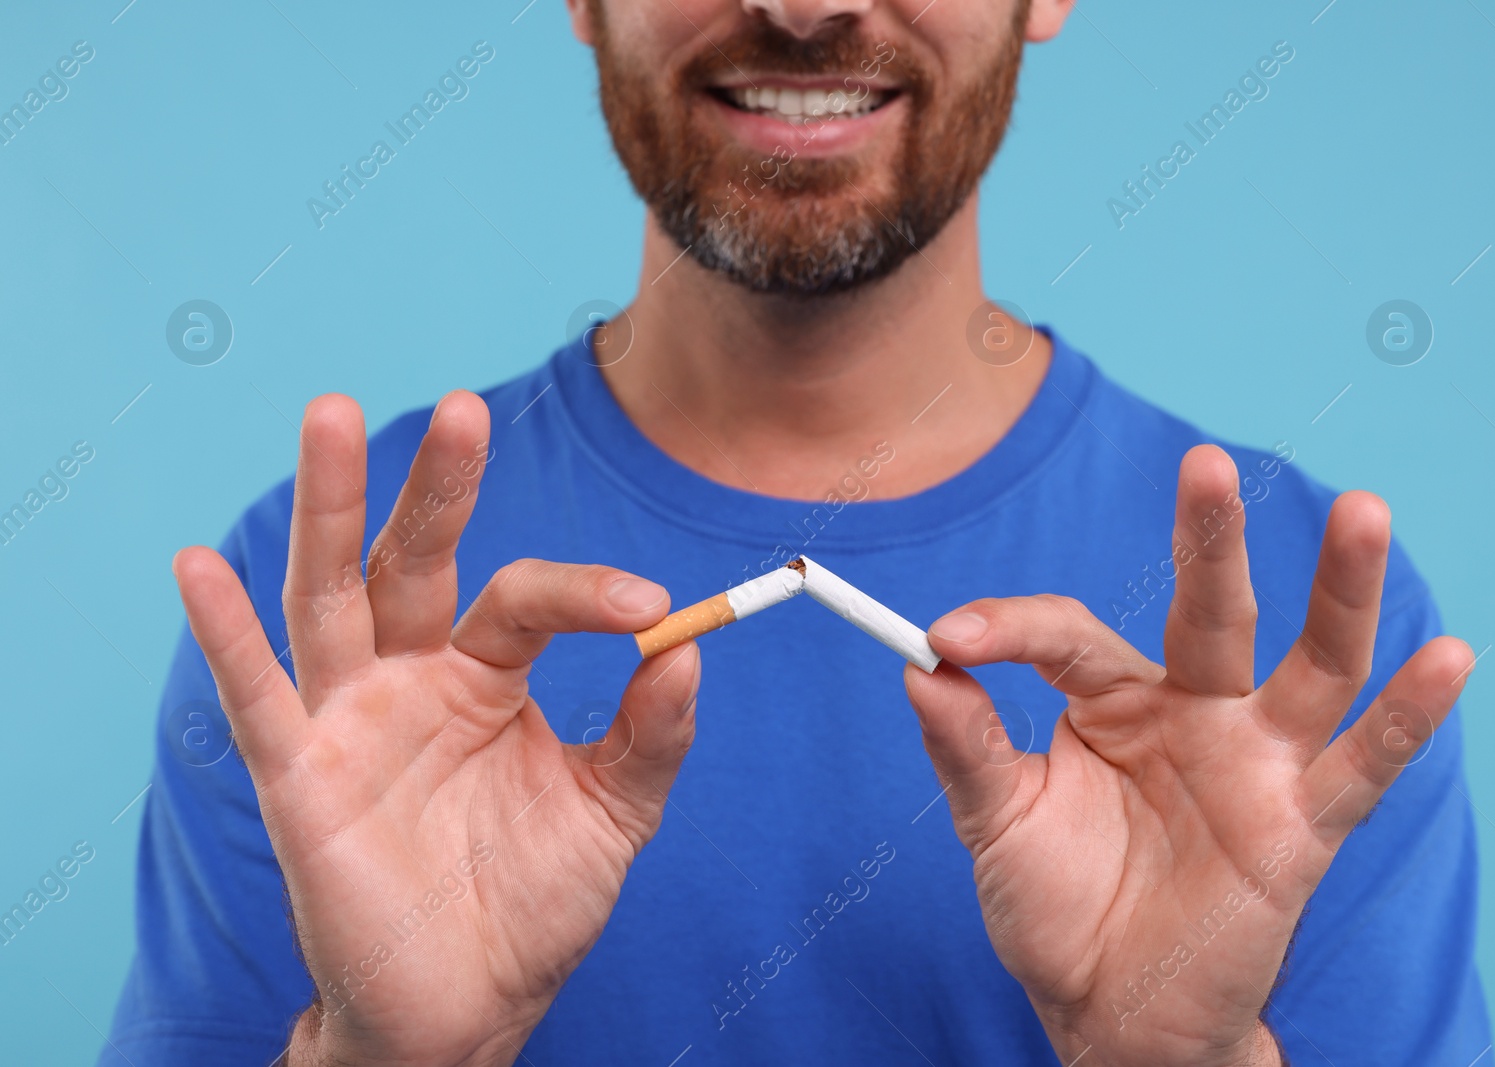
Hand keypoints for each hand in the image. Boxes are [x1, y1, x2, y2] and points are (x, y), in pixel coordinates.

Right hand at [173, 392, 699, 1066]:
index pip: (526, 601)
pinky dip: (226, 635)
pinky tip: (201, 566)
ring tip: (330, 415)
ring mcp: (351, 721)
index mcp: (486, 677)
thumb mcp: (612, 812)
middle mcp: (412, 679)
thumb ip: (651, 733)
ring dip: (329, 509)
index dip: (584, 592)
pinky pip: (257, 699)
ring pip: (332, 596)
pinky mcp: (299, 778)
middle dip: (436, 487)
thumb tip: (689, 645)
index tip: (645, 608)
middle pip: (414, 561)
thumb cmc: (533, 903)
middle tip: (463, 409)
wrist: (472, 1006)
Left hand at [904, 444, 1472, 1066]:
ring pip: (1313, 663)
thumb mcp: (997, 826)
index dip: (1009, 629)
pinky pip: (1365, 765)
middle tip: (1203, 465)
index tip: (946, 640)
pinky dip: (1410, 716)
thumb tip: (918, 669)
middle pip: (1211, 611)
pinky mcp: (1303, 825)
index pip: (1069, 634)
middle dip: (1210, 541)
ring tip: (1364, 512)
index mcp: (1112, 701)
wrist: (1107, 1012)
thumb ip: (967, 749)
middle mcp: (1194, 712)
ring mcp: (1256, 762)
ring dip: (1340, 591)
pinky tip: (1449, 659)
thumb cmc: (1055, 907)